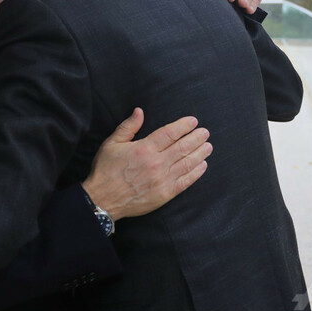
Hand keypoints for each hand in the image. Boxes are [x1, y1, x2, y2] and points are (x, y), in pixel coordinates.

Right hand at [82, 108, 210, 220]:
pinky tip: (203, 166)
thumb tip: (140, 111)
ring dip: (200, 153)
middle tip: (205, 132)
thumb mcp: (112, 143)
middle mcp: (156, 163)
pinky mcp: (165, 194)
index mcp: (144, 149)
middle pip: (182, 147)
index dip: (183, 126)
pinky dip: (196, 173)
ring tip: (208, 146)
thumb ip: (128, 126)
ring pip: (187, 163)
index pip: (169, 133)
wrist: (103, 199)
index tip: (193, 121)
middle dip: (196, 138)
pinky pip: (185, 182)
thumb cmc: (105, 170)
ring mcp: (162, 180)